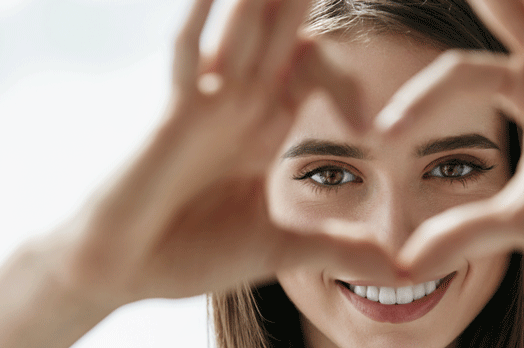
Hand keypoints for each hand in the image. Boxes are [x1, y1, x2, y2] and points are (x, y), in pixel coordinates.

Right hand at [52, 0, 397, 306]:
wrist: (126, 271)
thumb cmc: (190, 254)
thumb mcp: (281, 249)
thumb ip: (337, 249)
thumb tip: (397, 270)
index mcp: (264, 130)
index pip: (310, 73)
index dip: (342, 78)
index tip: (364, 124)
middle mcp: (239, 107)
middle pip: (279, 37)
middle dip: (299, 3)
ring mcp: (206, 106)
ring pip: (241, 33)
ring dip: (260, 0)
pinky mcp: (175, 116)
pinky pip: (188, 57)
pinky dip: (201, 23)